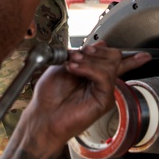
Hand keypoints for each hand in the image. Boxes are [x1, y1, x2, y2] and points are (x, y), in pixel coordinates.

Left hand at [26, 42, 149, 149]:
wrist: (44, 114)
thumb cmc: (50, 95)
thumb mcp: (64, 64)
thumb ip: (83, 54)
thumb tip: (101, 44)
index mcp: (93, 73)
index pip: (113, 59)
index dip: (111, 49)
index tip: (93, 46)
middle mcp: (101, 82)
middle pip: (115, 57)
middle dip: (96, 51)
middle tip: (77, 54)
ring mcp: (104, 91)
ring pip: (110, 65)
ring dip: (88, 60)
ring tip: (72, 63)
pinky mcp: (104, 100)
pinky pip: (104, 77)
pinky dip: (88, 69)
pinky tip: (75, 70)